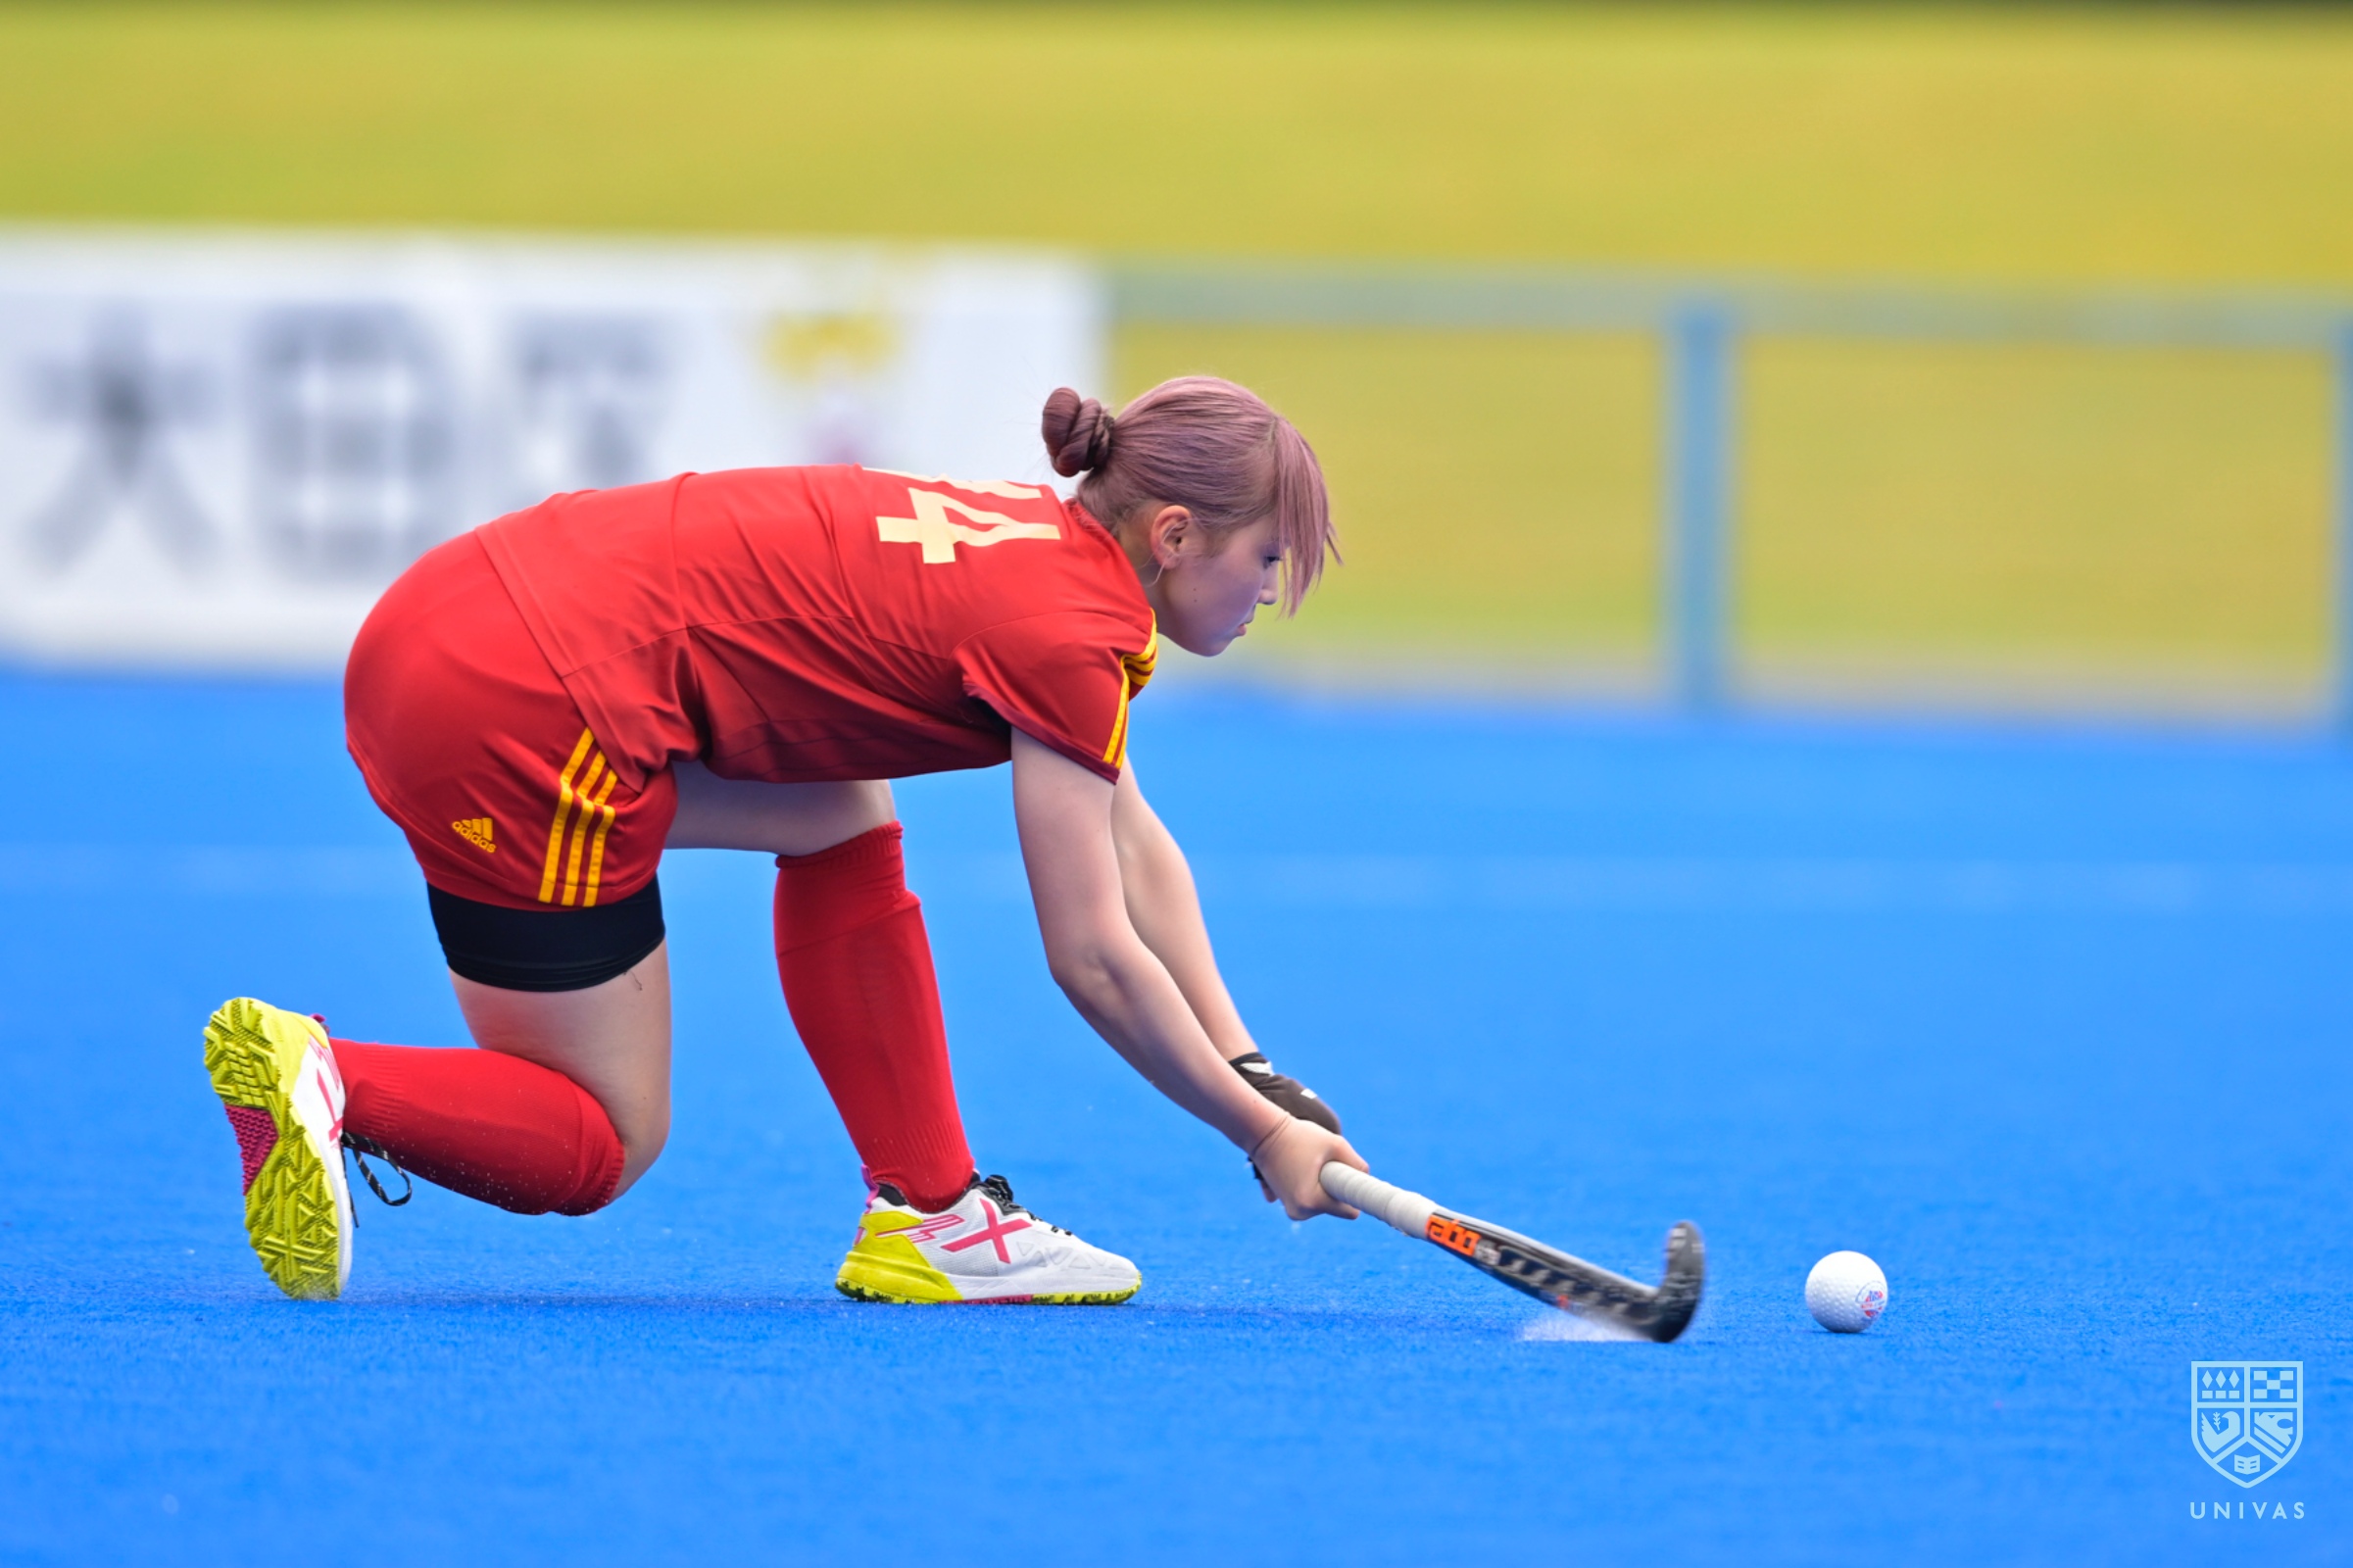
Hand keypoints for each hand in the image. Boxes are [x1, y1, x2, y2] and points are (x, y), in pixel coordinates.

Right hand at [1248, 1117, 1366, 1220]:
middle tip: (1322, 1164)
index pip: (1350, 1211)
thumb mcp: (1336, 1144)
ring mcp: (1290, 1209)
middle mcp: (1300, 1212)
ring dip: (1323, 1185)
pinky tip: (1299, 1167)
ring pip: (1323, 1202)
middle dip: (1335, 1186)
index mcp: (1312, 1202)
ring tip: (1308, 1163)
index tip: (1354, 1181)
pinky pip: (1310, 1199)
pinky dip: (1310, 1185)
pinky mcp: (1285, 1203)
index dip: (1354, 1195)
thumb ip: (1357, 1164)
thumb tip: (1365, 1178)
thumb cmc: (1299, 1136)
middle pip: (1336, 1206)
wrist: (1263, 1133)